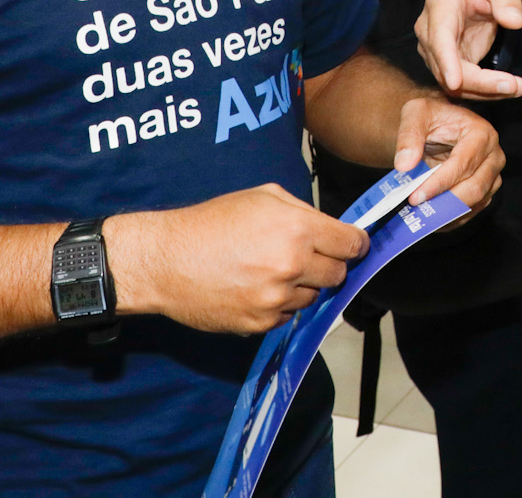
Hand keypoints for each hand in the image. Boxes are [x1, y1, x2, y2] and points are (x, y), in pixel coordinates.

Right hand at [106, 183, 368, 334]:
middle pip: (338, 274)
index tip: (351, 246)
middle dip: (328, 265)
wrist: (167, 260)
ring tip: (269, 270)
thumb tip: (333, 228)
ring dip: (301, 286)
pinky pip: (287, 315)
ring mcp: (277, 298)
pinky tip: (254, 287)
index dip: (354, 244)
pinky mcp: (261, 324)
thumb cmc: (213, 222)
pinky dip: (278, 304)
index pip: (352, 244)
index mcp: (297, 229)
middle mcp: (292, 265)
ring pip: (313, 297)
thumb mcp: (263, 196)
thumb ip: (304, 211)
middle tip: (305, 257)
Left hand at [394, 96, 504, 213]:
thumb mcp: (415, 113)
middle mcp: (494, 155)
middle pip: (475, 187)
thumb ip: (409, 135)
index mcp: (482, 133)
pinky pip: (473, 210)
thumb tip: (404, 164)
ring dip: (447, 212)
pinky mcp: (487, 190)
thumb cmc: (430, 116)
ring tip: (420, 216)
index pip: (463, 163)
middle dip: (444, 201)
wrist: (437, 124)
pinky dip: (452, 218)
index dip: (440, 183)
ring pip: (475, 202)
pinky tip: (430, 218)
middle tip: (416, 207)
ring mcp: (493, 175)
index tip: (416, 196)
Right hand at [415, 0, 521, 98]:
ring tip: (517, 87)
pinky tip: (507, 87)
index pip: (439, 37)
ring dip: (484, 91)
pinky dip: (484, 89)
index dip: (446, 62)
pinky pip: (461, 83)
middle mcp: (429, 29)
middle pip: (445, 67)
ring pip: (452, 82)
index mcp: (440, 5)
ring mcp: (435, 48)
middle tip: (516, 86)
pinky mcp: (446, 61)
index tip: (456, 83)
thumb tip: (514, 22)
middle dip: (480, 83)